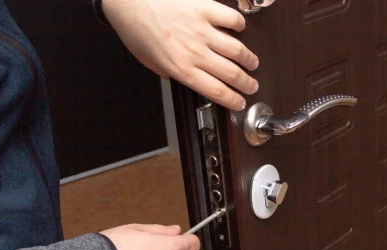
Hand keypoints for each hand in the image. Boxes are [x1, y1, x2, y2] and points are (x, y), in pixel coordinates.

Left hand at [102, 0, 258, 110]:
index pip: (216, 91)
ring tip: (252, 63)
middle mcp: (195, 52)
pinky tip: (240, 29)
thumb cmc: (134, 27)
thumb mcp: (147, 60)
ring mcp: (202, 30)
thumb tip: (176, 77)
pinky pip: (231, 19)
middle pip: (231, 74)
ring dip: (248, 59)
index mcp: (180, 69)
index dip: (233, 100)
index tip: (240, 103)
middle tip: (252, 86)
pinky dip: (239, 25)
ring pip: (236, 50)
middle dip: (246, 84)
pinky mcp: (205, 8)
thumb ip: (165, 71)